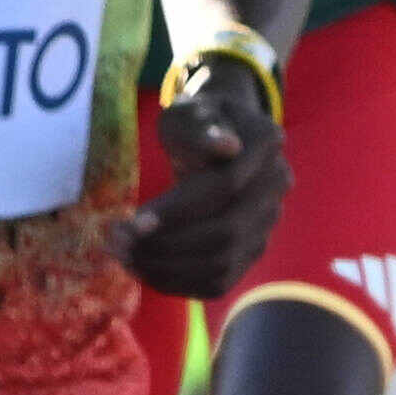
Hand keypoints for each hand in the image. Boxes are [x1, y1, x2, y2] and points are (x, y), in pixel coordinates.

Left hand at [115, 52, 283, 292]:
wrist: (216, 137)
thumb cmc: (193, 121)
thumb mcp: (186, 112)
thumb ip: (199, 128)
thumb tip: (227, 146)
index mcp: (266, 141)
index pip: (225, 186)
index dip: (178, 209)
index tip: (132, 221)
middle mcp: (277, 185)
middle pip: (225, 232)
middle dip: (166, 243)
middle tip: (118, 242)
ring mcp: (268, 221)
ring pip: (222, 263)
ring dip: (166, 268)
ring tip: (123, 256)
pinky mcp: (251, 249)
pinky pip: (218, 281)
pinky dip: (177, 283)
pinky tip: (142, 270)